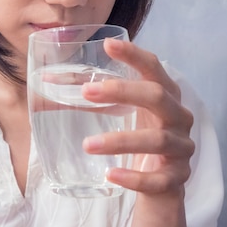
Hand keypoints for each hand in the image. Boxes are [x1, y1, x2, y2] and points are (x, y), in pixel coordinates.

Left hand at [82, 37, 194, 194]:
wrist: (161, 182)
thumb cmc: (137, 134)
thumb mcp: (119, 112)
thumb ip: (89, 96)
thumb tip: (44, 80)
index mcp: (165, 94)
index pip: (153, 67)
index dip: (134, 54)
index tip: (107, 44)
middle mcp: (178, 116)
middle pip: (157, 96)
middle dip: (122, 91)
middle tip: (86, 93)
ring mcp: (182, 147)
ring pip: (157, 140)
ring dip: (121, 140)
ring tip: (88, 145)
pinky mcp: (178, 177)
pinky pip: (158, 180)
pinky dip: (135, 178)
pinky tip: (111, 175)